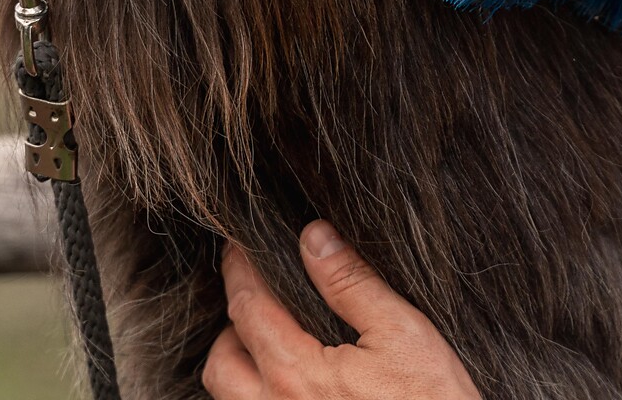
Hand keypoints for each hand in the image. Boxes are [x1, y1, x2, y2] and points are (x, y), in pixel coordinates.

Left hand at [203, 220, 480, 399]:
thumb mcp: (400, 332)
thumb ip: (352, 283)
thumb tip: (314, 238)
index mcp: (297, 374)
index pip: (247, 310)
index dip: (239, 271)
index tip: (239, 249)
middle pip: (221, 364)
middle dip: (231, 324)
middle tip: (256, 295)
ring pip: (230, 399)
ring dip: (240, 364)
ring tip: (270, 338)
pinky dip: (258, 393)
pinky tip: (289, 378)